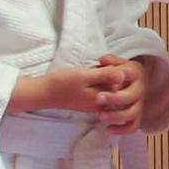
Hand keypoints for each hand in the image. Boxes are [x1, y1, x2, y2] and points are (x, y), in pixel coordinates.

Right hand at [12, 58, 144, 130]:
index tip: (102, 63)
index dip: (113, 69)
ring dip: (101, 75)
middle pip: (115, 85)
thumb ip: (104, 76)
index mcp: (103, 100)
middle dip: (107, 72)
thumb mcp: (84, 76)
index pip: (120, 82)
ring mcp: (96, 103)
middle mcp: (102, 105)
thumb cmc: (62, 83)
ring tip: (89, 71)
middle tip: (93, 67)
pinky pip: (100, 88)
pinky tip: (86, 76)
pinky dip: (95, 80)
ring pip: (107, 85)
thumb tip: (123, 76)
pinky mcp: (90, 100)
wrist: (44, 93)